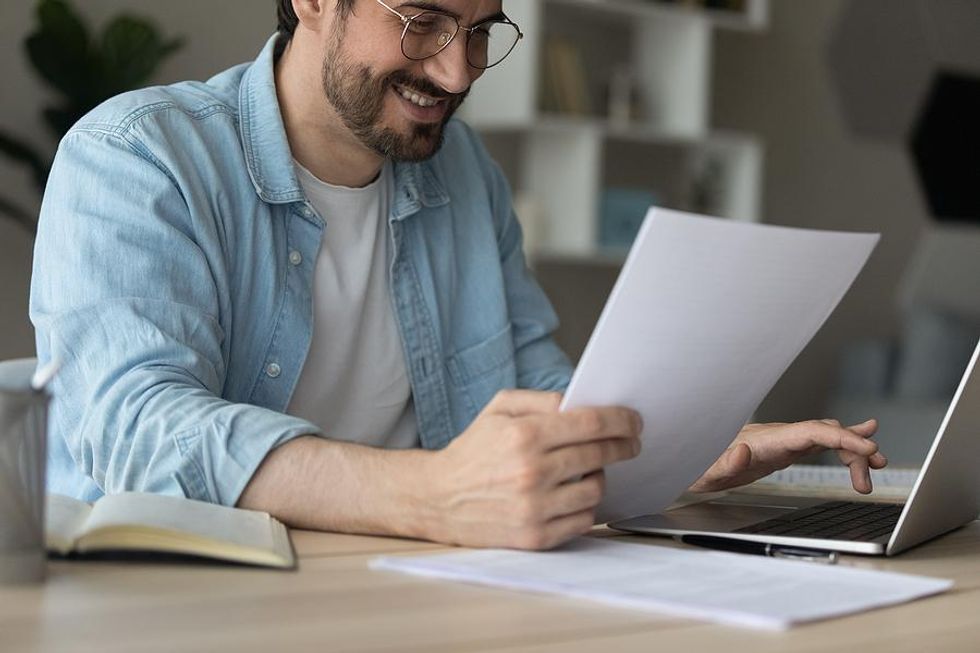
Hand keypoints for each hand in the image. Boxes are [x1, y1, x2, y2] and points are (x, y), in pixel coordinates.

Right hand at [425, 390, 642, 549]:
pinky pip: (582, 520)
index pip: (591, 423)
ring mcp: (534, 507)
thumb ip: (541, 399)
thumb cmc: (473, 450)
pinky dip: (585, 505)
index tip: (635, 421)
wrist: (437, 498)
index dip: (621, 420)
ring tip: (590, 469)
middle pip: (599, 455)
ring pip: (596, 489)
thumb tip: (582, 402)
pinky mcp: (534, 536)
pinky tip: (574, 494)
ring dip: (600, 476)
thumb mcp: (498, 409)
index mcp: (524, 435)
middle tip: (630, 443)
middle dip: (623, 446)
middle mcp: (531, 472)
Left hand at [689, 419, 886, 493]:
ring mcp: (781, 441)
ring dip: (851, 452)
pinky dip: (841, 448)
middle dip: (855, 448)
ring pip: (825, 438)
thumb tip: (743, 452)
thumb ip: (724, 462)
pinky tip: (859, 451)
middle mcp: (777, 435)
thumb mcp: (707, 470)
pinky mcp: (782, 450)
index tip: (869, 448)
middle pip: (825, 433)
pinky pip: (817, 444)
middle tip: (876, 469)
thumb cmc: (698, 466)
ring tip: (875, 470)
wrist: (688, 462)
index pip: (811, 432)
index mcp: (765, 439)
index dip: (842, 438)